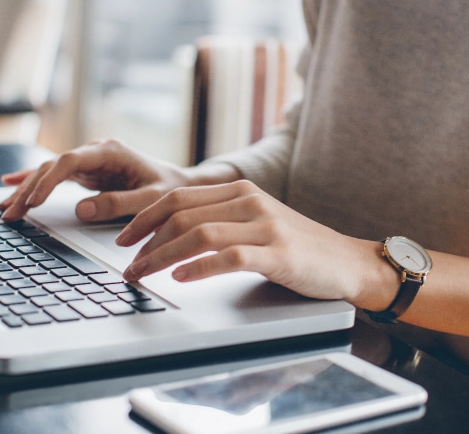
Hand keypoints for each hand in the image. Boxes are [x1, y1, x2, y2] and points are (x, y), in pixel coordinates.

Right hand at [0, 139, 195, 221]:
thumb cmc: (169, 189)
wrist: (180, 185)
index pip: (70, 161)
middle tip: (10, 213)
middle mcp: (96, 152)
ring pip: (49, 171)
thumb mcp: (150, 199)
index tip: (33, 201)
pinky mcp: (87, 172)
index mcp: (111, 152)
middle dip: (29, 189)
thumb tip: (81, 210)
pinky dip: (34, 181)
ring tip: (5, 209)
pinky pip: (55, 176)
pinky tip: (10, 183)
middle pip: (53, 166)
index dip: (48, 180)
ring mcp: (90, 161)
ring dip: (26, 189)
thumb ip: (119, 204)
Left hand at [118, 180, 383, 302]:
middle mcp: (249, 201)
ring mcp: (265, 225)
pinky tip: (180, 277)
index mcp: (239, 190)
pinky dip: (199, 267)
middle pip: (182, 213)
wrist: (345, 261)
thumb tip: (170, 235)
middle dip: (146, 240)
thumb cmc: (295, 246)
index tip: (124, 238)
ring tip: (143, 274)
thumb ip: (220, 219)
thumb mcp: (255, 221)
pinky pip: (229, 257)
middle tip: (128, 264)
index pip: (178, 197)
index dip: (144, 217)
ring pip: (199, 234)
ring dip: (163, 256)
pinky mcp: (278, 253)